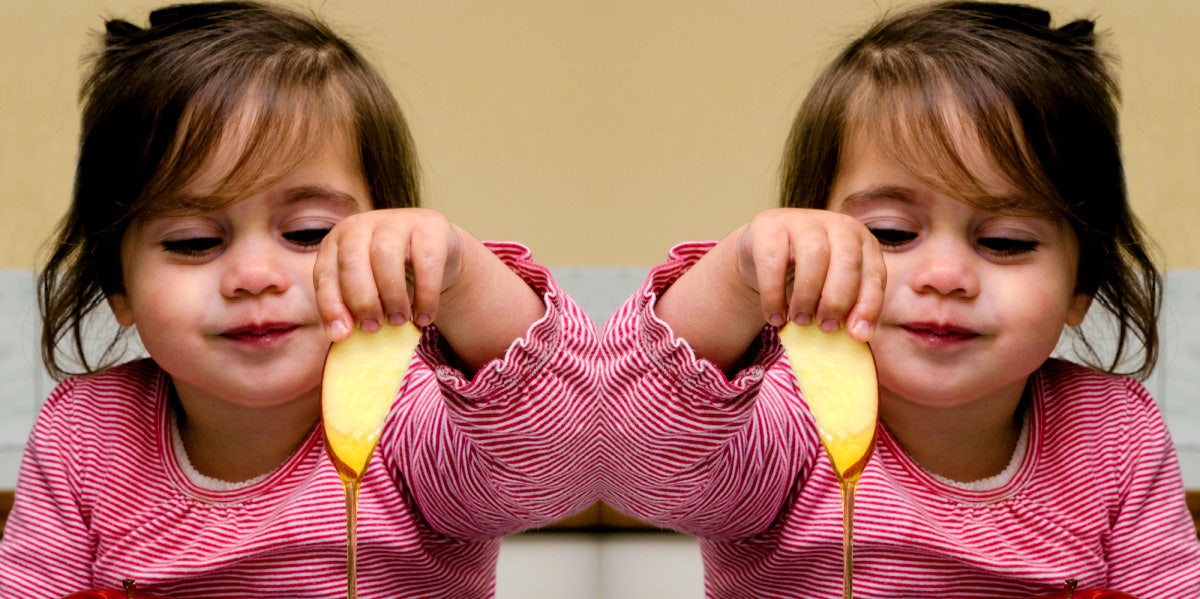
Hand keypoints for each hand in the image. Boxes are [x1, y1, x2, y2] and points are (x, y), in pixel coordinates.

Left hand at [314, 208, 463, 340]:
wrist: (436, 253)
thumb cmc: (392, 276)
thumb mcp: (366, 287)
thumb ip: (350, 307)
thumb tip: (341, 335)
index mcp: (337, 241)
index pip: (325, 273)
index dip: (331, 306)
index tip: (343, 336)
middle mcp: (362, 225)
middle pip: (352, 261)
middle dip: (361, 301)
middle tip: (373, 328)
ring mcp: (397, 221)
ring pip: (385, 256)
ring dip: (391, 297)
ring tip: (399, 321)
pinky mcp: (430, 227)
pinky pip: (425, 262)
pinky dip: (425, 296)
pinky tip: (424, 316)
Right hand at [736, 208, 884, 340]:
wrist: (761, 254)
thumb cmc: (805, 276)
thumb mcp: (833, 287)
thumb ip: (850, 308)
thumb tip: (858, 335)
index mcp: (861, 241)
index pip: (874, 273)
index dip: (868, 306)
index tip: (855, 335)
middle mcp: (836, 225)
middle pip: (847, 261)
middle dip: (838, 301)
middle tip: (825, 328)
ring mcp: (802, 221)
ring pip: (814, 256)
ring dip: (807, 297)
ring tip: (800, 321)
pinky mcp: (769, 226)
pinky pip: (774, 262)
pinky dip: (774, 296)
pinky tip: (775, 316)